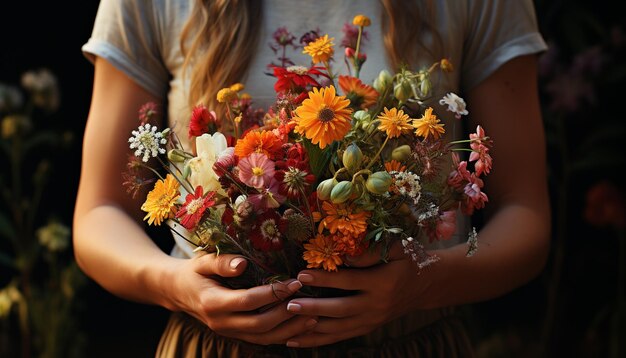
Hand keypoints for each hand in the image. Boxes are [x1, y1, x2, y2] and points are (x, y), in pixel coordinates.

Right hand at [163, 252, 317, 344]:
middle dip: (287, 313)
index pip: (248, 301)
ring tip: (314, 317)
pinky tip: (302, 327)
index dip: (272, 293)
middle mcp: (221, 322)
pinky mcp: (237, 334)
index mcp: (213, 302)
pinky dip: (283, 335)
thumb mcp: (202, 261)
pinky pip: (263, 339)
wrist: (177, 292)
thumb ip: (221, 262)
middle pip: (260, 324)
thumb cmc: (193, 271)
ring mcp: (229, 332)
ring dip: (290, 329)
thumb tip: (242, 264)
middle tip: (310, 299)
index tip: (294, 282)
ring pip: (264, 337)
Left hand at [284, 242, 435, 347]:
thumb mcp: (395, 247)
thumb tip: (344, 256)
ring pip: (338, 328)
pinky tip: (296, 340)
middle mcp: (376, 305)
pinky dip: (318, 340)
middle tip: (290, 305)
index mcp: (382, 282)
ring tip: (287, 326)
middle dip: (314, 308)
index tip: (302, 273)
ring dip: (312, 329)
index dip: (325, 278)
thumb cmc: (407, 259)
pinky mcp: (367, 328)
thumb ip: (370, 251)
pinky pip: (340, 336)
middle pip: (341, 309)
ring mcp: (372, 320)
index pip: (349, 281)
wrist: (425, 285)